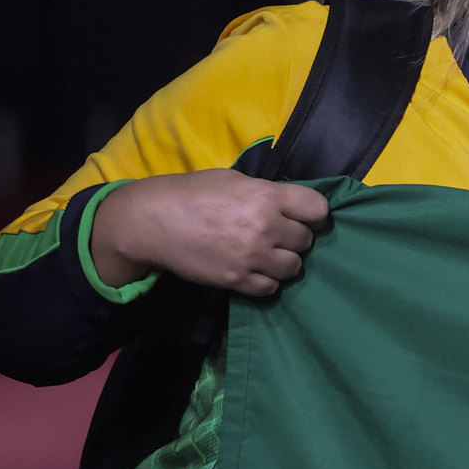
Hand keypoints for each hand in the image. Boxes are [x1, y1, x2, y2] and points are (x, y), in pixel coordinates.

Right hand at [89, 170, 330, 296]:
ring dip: (283, 261)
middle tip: (276, 235)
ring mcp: (251, 256)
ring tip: (265, 254)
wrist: (150, 221)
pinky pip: (271, 288)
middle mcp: (265, 226)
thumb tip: (291, 205)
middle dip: (294, 237)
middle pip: (306, 240)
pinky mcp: (236, 279)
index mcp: (267, 196)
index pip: (318, 209)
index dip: (313, 214)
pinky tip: (254, 270)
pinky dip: (266, 281)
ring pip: (293, 267)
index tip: (304, 217)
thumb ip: (266, 193)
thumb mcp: (234, 180)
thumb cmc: (191, 193)